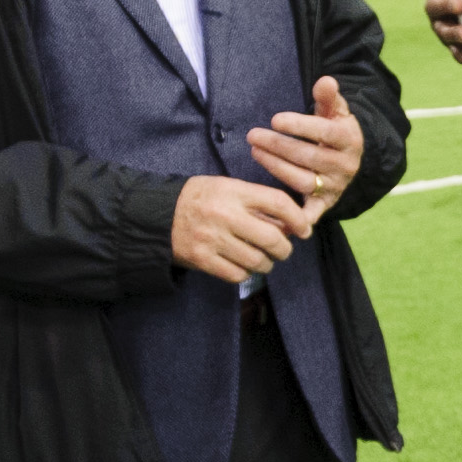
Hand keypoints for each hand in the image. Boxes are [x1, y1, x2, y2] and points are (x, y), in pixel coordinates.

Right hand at [171, 171, 308, 279]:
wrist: (157, 215)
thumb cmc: (198, 199)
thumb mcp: (226, 187)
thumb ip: (255, 202)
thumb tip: (289, 225)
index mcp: (233, 191)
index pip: (277, 202)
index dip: (297, 218)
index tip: (304, 229)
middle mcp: (225, 215)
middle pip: (272, 237)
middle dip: (285, 248)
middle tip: (284, 250)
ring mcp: (212, 239)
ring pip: (257, 260)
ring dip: (266, 263)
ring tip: (263, 259)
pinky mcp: (202, 260)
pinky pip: (237, 274)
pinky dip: (245, 273)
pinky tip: (242, 266)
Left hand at [247, 75, 363, 221]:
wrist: (351, 160)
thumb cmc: (335, 130)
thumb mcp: (335, 111)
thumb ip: (329, 97)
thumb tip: (325, 81)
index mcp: (349, 140)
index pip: (326, 132)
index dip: (300, 126)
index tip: (275, 119)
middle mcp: (345, 165)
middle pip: (310, 157)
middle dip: (279, 146)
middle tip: (253, 135)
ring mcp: (336, 186)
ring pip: (304, 180)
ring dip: (276, 167)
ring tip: (255, 152)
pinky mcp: (326, 203)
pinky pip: (313, 212)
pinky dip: (299, 218)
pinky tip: (279, 214)